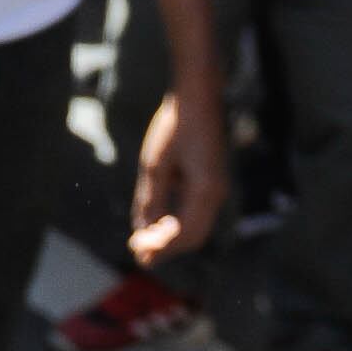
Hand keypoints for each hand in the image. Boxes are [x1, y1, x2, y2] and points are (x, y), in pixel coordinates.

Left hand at [130, 91, 230, 264]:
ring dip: (171, 238)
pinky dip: (177, 223)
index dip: (159, 247)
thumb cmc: (175, 126)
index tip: (134, 248)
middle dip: (166, 248)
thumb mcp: (155, 163)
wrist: (198, 97)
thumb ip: (150, 198)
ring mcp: (217, 188)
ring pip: (196, 228)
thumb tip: (143, 229)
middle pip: (193, 237)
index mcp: (205, 190)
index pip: (183, 234)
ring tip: (143, 241)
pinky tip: (156, 221)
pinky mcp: (212, 182)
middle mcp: (216, 194)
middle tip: (138, 254)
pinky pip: (197, 213)